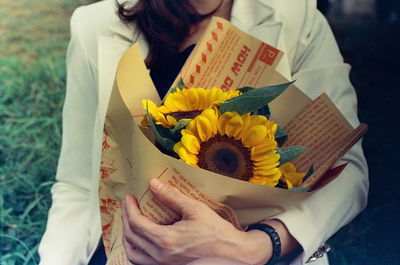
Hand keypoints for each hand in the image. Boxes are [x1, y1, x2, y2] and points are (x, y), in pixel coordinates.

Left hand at [122, 178, 271, 264]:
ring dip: (127, 237)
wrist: (233, 254)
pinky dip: (136, 250)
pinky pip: (142, 263)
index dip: (129, 209)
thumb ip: (172, 196)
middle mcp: (160, 256)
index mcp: (165, 240)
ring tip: (129, 223)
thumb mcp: (195, 209)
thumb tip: (153, 184)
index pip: (136, 223)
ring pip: (133, 254)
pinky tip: (141, 240)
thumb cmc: (217, 233)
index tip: (128, 198)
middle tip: (127, 206)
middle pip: (131, 237)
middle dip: (125, 219)